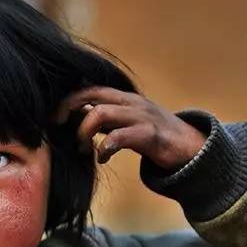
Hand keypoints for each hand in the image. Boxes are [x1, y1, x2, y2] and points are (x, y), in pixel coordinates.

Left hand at [55, 86, 207, 168]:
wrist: (192, 148)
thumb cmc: (155, 137)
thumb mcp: (127, 124)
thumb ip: (105, 120)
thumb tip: (76, 120)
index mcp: (123, 99)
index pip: (90, 88)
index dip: (69, 99)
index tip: (55, 117)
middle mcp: (130, 102)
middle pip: (91, 94)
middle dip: (69, 107)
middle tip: (59, 126)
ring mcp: (140, 116)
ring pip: (101, 112)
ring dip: (83, 131)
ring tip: (80, 148)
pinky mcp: (150, 134)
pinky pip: (119, 137)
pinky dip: (104, 148)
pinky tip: (102, 159)